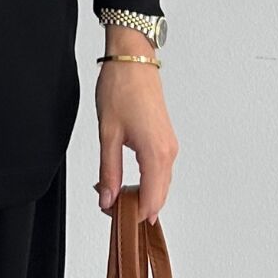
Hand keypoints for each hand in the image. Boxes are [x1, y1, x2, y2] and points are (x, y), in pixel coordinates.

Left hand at [94, 27, 178, 223]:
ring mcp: (169, 146)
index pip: (150, 200)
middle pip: (158, 196)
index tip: (111, 217)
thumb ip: (109, 170)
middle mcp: (168, 152)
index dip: (132, 215)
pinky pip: (159, 171)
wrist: (133, 60)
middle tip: (107, 207)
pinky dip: (145, 181)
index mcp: (156, 153)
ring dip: (139, 194)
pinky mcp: (166, 140)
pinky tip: (125, 180)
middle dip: (134, 207)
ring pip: (159, 184)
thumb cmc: (121, 89)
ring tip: (111, 192)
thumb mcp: (107, 133)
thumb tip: (108, 199)